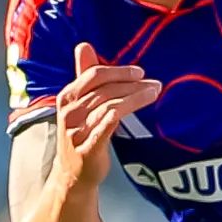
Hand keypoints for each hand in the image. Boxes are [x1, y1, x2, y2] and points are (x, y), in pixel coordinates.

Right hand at [56, 41, 158, 190]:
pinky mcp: (88, 148)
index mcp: (66, 97)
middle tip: (153, 83)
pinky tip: (140, 106)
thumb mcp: (79, 104)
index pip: (93, 75)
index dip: (118, 71)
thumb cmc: (80, 135)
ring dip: (135, 96)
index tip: (139, 72)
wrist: (72, 175)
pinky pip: (108, 123)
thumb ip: (84, 76)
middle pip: (104, 89)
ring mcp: (77, 131)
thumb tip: (84, 46)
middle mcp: (69, 112)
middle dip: (131, 83)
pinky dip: (125, 111)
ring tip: (154, 92)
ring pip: (110, 104)